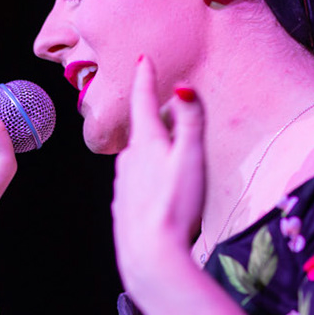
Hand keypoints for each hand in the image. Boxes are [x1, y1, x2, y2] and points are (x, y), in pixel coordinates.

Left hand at [111, 55, 205, 305]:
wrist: (151, 254)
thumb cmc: (175, 206)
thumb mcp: (189, 158)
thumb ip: (190, 122)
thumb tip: (183, 86)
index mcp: (145, 143)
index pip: (143, 102)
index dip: (145, 79)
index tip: (143, 60)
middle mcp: (128, 161)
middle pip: (142, 131)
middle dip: (153, 118)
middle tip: (165, 108)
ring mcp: (123, 185)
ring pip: (137, 157)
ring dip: (150, 150)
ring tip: (168, 152)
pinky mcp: (124, 207)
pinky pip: (135, 182)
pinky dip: (146, 177)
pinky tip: (158, 189)